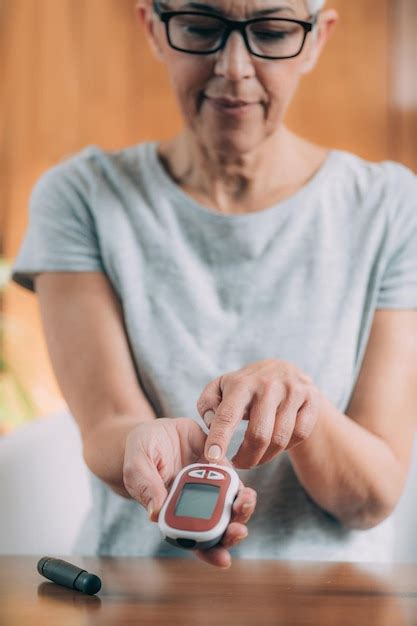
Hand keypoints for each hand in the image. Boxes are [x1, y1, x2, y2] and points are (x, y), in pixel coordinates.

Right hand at [123, 417, 256, 567]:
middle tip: (239, 530)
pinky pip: (232, 479)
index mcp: (173, 511)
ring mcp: (208, 485)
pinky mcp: (217, 465)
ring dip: (242, 509)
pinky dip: (240, 486)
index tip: (224, 559)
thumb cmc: (141, 452)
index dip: (210, 553)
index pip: (194, 540)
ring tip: (247, 501)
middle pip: (218, 526)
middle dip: (232, 532)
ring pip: (230, 505)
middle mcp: (194, 503)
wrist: (154, 429)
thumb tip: (155, 514)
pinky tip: (243, 488)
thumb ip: (146, 487)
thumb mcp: (136, 466)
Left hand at [196, 359, 320, 468]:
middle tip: (239, 465)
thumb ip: (208, 404)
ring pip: (280, 439)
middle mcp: (268, 385)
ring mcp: (292, 391)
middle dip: (247, 458)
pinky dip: (287, 446)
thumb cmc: (246, 386)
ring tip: (255, 457)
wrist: (285, 370)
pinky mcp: (311, 399)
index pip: (227, 415)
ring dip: (266, 457)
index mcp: (242, 383)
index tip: (212, 459)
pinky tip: (276, 444)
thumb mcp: (221, 387)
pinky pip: (300, 435)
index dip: (219, 438)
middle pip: (259, 434)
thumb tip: (210, 423)